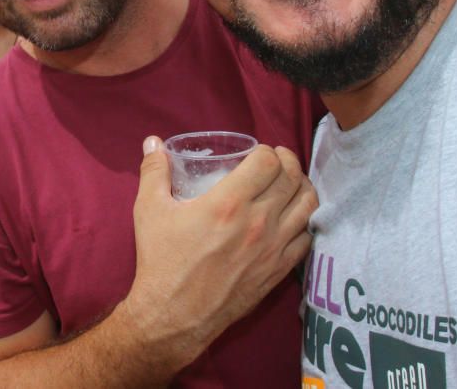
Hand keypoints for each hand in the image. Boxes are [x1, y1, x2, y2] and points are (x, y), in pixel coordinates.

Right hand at [126, 136, 316, 347]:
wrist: (174, 314)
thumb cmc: (162, 260)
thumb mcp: (149, 209)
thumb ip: (154, 171)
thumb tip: (153, 142)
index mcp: (228, 203)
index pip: (268, 162)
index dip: (267, 151)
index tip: (257, 153)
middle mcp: (258, 222)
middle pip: (292, 178)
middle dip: (287, 162)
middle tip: (277, 161)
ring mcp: (273, 248)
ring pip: (308, 205)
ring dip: (302, 187)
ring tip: (290, 183)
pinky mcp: (279, 270)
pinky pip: (307, 237)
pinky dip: (303, 221)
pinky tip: (290, 218)